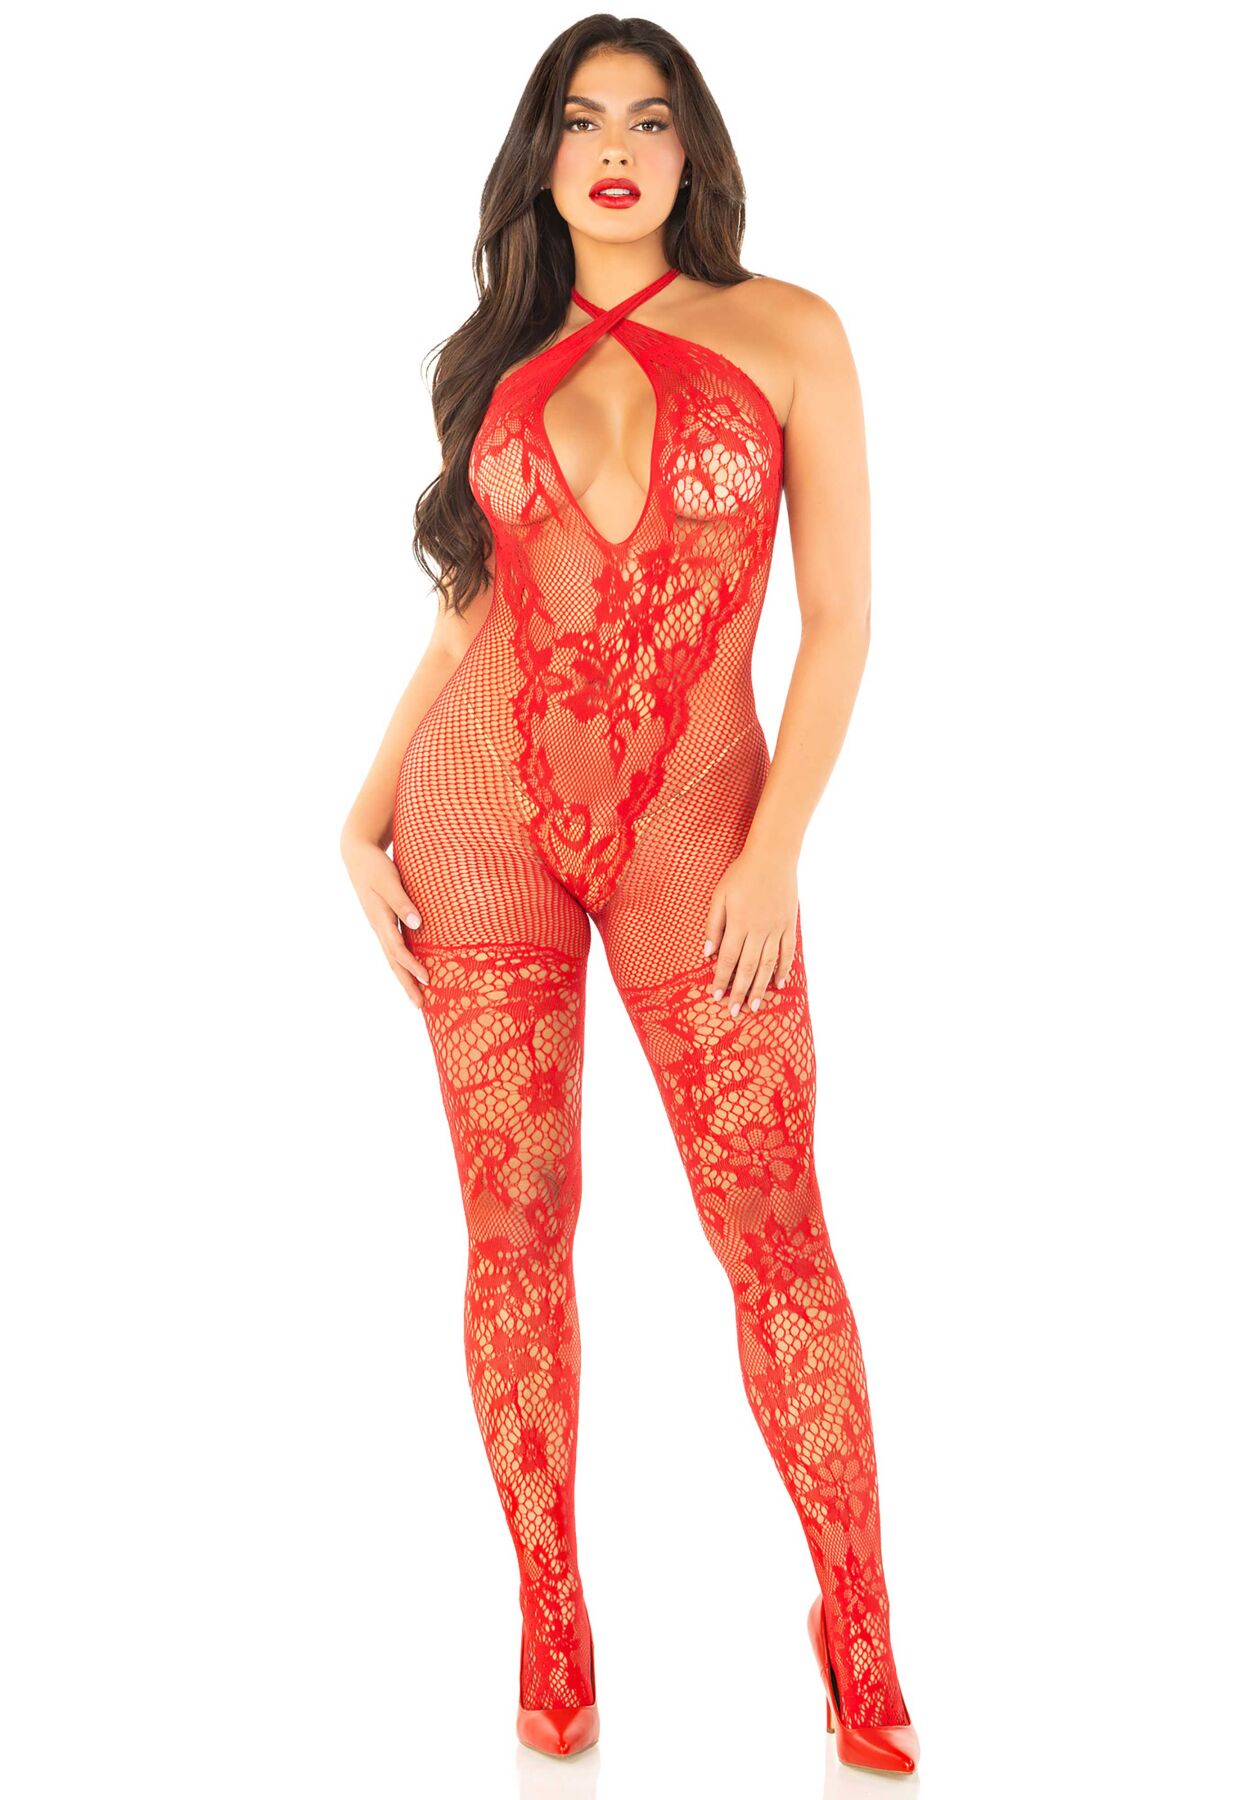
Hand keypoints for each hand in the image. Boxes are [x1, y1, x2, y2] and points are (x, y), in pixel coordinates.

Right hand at [341, 831, 430, 1008]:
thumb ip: (402, 902)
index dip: (412, 966)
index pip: (398, 950)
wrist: (357, 855)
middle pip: (393, 962)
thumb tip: (418, 924)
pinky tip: (412, 970)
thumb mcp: (388, 880)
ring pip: (392, 957)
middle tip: (421, 1006)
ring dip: (405, 977)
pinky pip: (394, 947)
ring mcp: (380, 926)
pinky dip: (402, 962)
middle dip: (407, 984)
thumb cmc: (375, 865)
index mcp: (380, 919)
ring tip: (417, 996)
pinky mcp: (384, 921)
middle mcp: (379, 927)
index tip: (428, 980)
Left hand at [703, 844, 797, 1016]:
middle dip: (740, 992)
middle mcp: (758, 931)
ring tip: (755, 1006)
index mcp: (738, 924)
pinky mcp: (789, 925)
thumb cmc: (741, 874)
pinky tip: (778, 984)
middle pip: (748, 968)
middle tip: (735, 1012)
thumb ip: (713, 925)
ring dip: (760, 987)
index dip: (721, 980)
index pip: (727, 960)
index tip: (716, 997)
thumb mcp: (719, 895)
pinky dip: (783, 969)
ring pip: (768, 965)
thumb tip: (707, 952)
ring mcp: (776, 929)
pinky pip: (787, 952)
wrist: (772, 857)